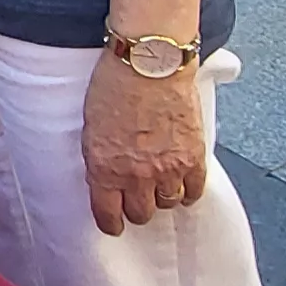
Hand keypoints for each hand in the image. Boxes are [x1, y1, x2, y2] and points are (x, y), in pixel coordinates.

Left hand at [82, 59, 209, 236]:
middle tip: (138, 197)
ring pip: (168, 203)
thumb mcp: (91, 127)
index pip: (108, 216)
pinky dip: (189, 191)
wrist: (150, 62)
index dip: (111, 223)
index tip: (114, 223)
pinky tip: (184, 183)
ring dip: (163, 196)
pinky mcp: (193, 157)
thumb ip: (99, 159)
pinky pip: (194, 191)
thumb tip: (105, 177)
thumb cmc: (115, 85)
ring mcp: (168, 169)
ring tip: (161, 184)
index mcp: (104, 170)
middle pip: (141, 214)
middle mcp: (136, 176)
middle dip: (137, 207)